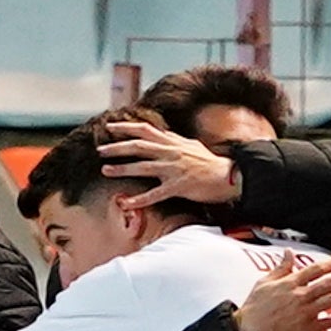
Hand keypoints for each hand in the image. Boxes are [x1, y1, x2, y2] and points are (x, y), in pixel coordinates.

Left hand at [99, 127, 241, 215]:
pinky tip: (126, 203)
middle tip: (100, 150)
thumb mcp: (192, 145)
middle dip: (118, 147)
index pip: (146, 130)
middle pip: (139, 146)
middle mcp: (171, 152)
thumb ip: (175, 140)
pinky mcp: (179, 186)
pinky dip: (139, 199)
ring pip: (143, 167)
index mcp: (173, 142)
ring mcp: (174, 169)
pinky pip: (155, 194)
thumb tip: (164, 134)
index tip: (110, 127)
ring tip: (105, 170)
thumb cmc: (211, 163)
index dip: (126, 127)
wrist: (230, 177)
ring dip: (123, 168)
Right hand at [234, 255, 330, 330]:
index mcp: (290, 283)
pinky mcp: (306, 329)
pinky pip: (329, 323)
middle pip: (330, 282)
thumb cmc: (254, 309)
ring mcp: (304, 313)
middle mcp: (299, 296)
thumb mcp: (264, 283)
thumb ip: (280, 268)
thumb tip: (289, 252)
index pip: (317, 268)